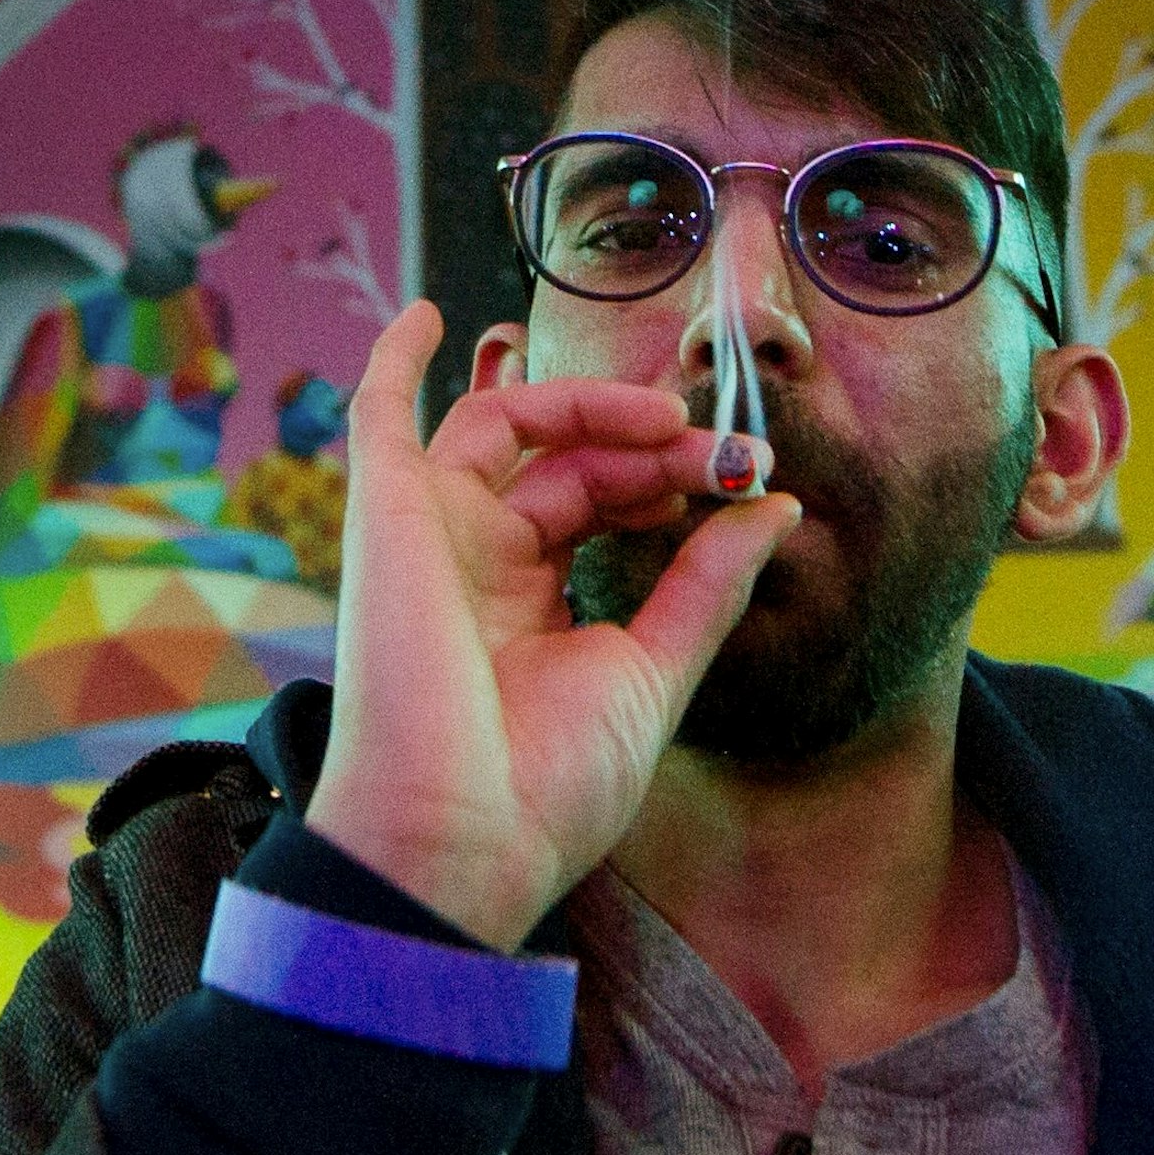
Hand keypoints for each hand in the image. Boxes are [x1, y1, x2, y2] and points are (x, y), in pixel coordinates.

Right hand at [310, 303, 802, 948]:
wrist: (462, 841)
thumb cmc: (546, 785)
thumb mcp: (651, 672)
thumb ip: (706, 584)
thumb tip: (775, 506)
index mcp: (525, 603)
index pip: (601, 502)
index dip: (670, 478)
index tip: (746, 478)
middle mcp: (473, 561)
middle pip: (564, 461)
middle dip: (645, 446)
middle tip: (718, 451)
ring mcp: (427, 535)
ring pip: (504, 428)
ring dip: (582, 406)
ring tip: (662, 419)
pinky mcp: (386, 516)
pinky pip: (378, 419)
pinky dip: (396, 361)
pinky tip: (428, 313)